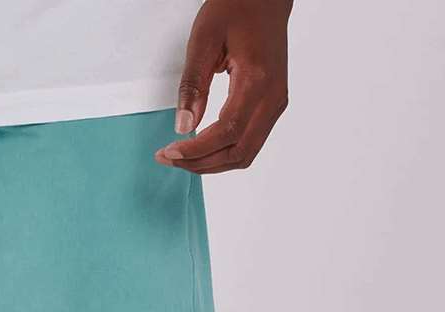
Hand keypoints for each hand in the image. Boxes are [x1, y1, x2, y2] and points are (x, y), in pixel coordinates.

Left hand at [155, 0, 291, 174]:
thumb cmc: (236, 9)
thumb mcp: (204, 40)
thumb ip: (193, 85)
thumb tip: (184, 126)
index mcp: (257, 80)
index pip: (226, 131)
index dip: (196, 150)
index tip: (169, 152)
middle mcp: (273, 97)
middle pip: (238, 152)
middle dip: (201, 163)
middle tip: (170, 158)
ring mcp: (276, 103)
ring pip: (245, 154)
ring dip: (212, 163)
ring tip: (182, 157)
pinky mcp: (273, 105)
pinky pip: (250, 143)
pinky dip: (224, 152)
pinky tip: (202, 148)